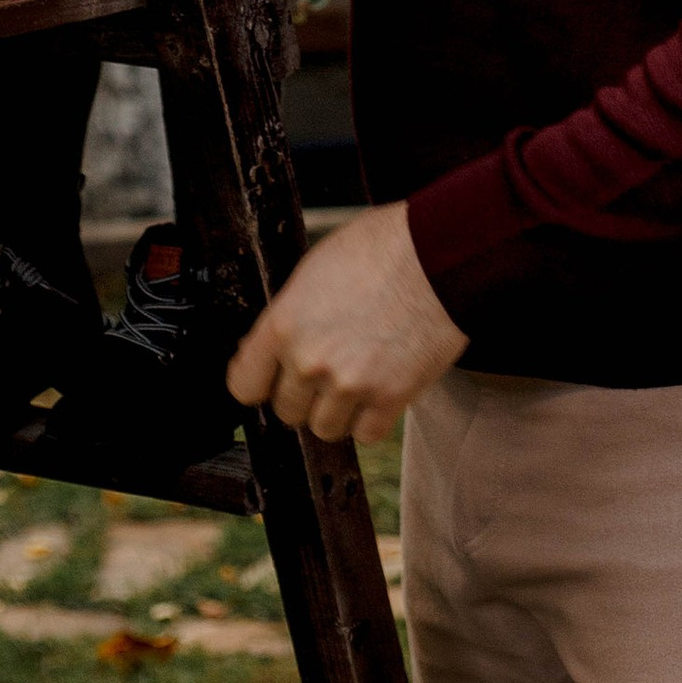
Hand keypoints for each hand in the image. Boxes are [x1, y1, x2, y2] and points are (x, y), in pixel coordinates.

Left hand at [225, 203, 466, 444]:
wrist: (437, 255)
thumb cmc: (382, 248)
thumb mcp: (315, 268)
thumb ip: (291, 313)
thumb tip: (273, 344)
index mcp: (284, 324)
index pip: (244, 385)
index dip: (258, 381)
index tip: (269, 379)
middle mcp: (310, 361)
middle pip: (286, 411)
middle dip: (303, 394)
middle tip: (325, 370)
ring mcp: (350, 384)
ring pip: (325, 428)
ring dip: (337, 410)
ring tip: (355, 379)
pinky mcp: (389, 398)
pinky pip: (366, 435)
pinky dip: (371, 419)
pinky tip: (378, 390)